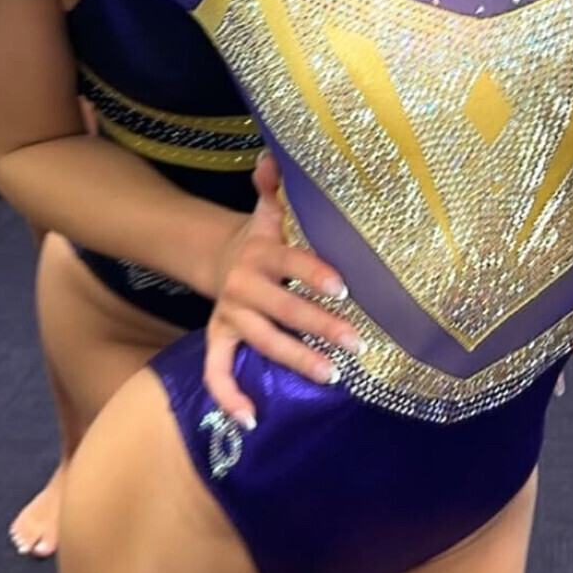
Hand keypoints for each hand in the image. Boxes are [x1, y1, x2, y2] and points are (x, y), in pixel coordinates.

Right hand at [203, 152, 362, 420]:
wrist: (222, 257)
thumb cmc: (265, 236)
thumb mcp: (269, 209)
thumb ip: (276, 184)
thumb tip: (275, 152)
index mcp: (262, 252)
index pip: (291, 264)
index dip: (314, 275)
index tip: (343, 289)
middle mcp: (243, 284)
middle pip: (282, 309)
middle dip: (320, 327)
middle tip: (357, 343)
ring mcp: (230, 314)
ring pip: (261, 341)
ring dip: (295, 360)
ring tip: (330, 376)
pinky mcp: (218, 338)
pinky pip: (216, 371)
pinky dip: (229, 397)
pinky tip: (251, 419)